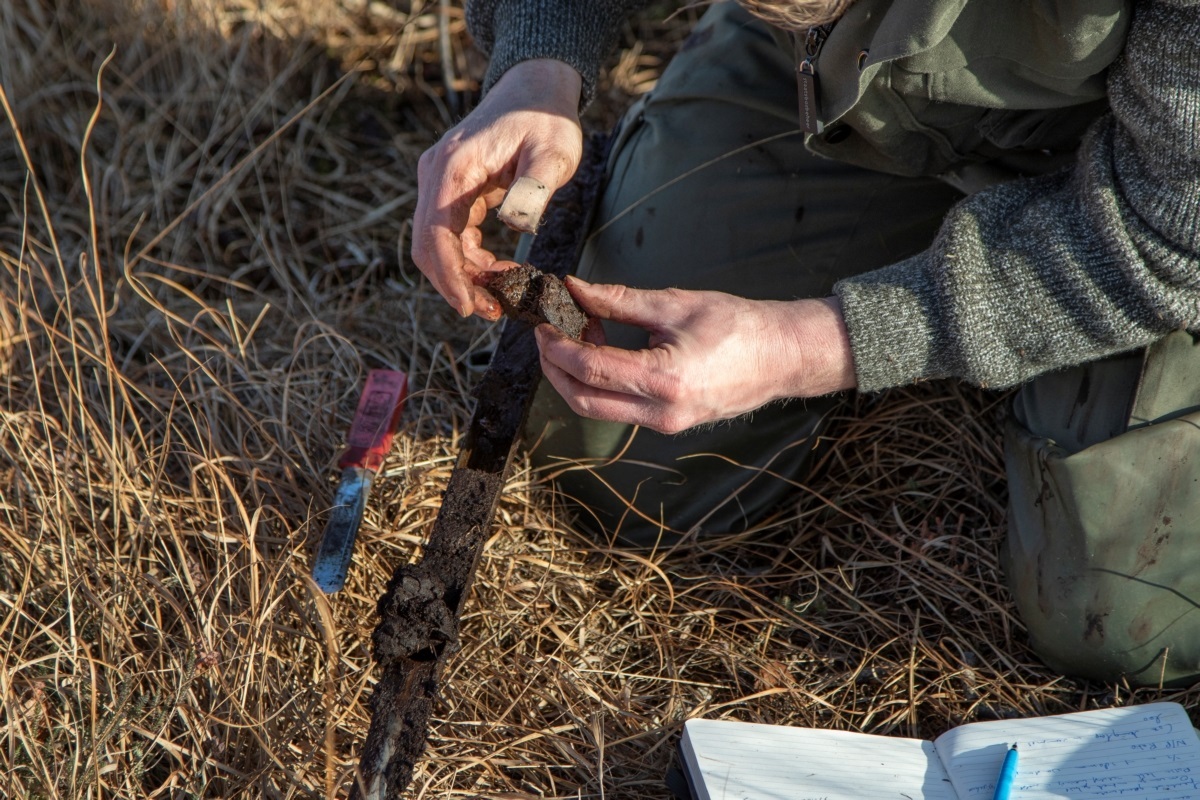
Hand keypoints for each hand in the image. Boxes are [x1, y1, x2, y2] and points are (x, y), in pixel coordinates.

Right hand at [411, 59, 582, 318]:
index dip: (449, 276)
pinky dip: (470, 261)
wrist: (533, 91)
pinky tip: (499, 274)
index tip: (469, 307)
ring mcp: (439, 184)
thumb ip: (534, 187)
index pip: (436, 234)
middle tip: (493, 312)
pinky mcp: (450, 191)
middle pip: (427, 246)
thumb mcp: (553, 152)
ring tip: (501, 299)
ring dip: (463, 277)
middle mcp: (436, 175)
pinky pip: (450, 236)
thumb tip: (515, 225)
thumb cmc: (545, 120)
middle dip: (455, 285)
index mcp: (454, 168)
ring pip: (437, 245)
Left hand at [535, 278, 857, 433]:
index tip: (543, 320)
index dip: (557, 344)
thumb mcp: (675, 304)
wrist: (783, 356)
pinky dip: (598, 382)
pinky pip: (617, 408)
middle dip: (554, 367)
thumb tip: (575, 289)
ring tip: (576, 335)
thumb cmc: (739, 325)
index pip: (590, 368)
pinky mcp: (667, 424)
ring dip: (573, 375)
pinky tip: (600, 350)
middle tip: (545, 332)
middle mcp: (662, 413)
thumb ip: (619, 301)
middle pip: (582, 400)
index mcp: (665, 381)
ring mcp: (664, 425)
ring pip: (596, 408)